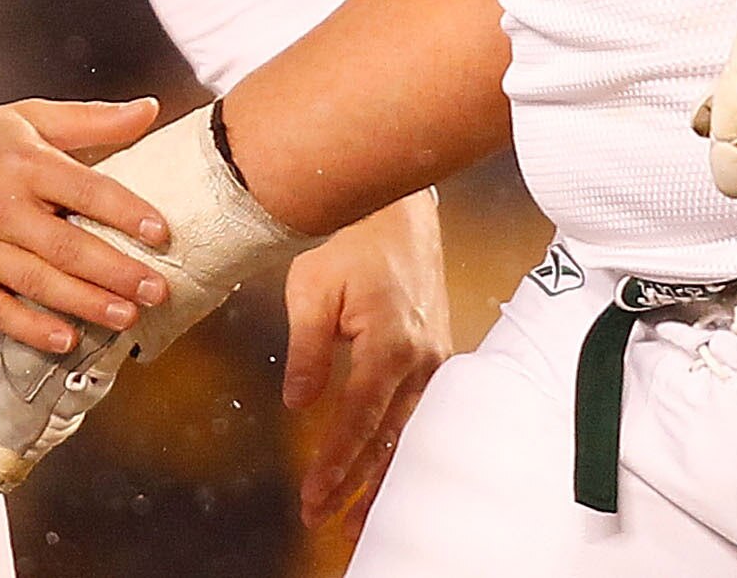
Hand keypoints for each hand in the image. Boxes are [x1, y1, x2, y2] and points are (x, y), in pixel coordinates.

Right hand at [0, 106, 305, 531]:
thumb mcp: (22, 119)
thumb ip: (89, 120)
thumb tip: (149, 110)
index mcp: (22, 162)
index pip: (86, 188)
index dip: (127, 212)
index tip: (161, 232)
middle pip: (69, 245)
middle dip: (118, 271)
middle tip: (158, 289)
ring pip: (40, 282)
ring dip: (88, 303)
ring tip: (127, 316)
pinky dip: (33, 328)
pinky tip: (66, 339)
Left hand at [281, 190, 446, 531]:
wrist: (396, 209)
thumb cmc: (351, 241)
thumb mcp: (311, 289)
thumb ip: (306, 351)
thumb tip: (300, 404)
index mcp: (389, 345)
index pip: (358, 422)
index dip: (335, 465)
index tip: (314, 498)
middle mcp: (421, 360)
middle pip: (390, 441)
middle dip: (362, 489)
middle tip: (334, 526)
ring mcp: (435, 359)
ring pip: (408, 433)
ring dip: (384, 475)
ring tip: (359, 517)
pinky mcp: (437, 355)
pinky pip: (419, 412)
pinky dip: (400, 445)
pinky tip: (387, 470)